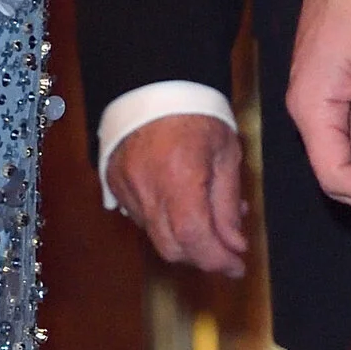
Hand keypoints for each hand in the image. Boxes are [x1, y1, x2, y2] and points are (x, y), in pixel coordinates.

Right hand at [108, 113, 248, 275]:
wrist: (154, 83)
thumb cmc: (195, 111)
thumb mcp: (226, 154)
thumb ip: (228, 203)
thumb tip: (234, 243)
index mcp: (180, 176)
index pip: (195, 239)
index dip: (217, 260)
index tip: (236, 266)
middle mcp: (147, 187)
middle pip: (172, 248)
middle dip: (201, 257)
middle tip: (226, 253)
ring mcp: (126, 187)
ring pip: (155, 236)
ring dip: (184, 240)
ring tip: (208, 220)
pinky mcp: (114, 184)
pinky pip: (141, 218)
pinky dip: (164, 222)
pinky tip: (182, 206)